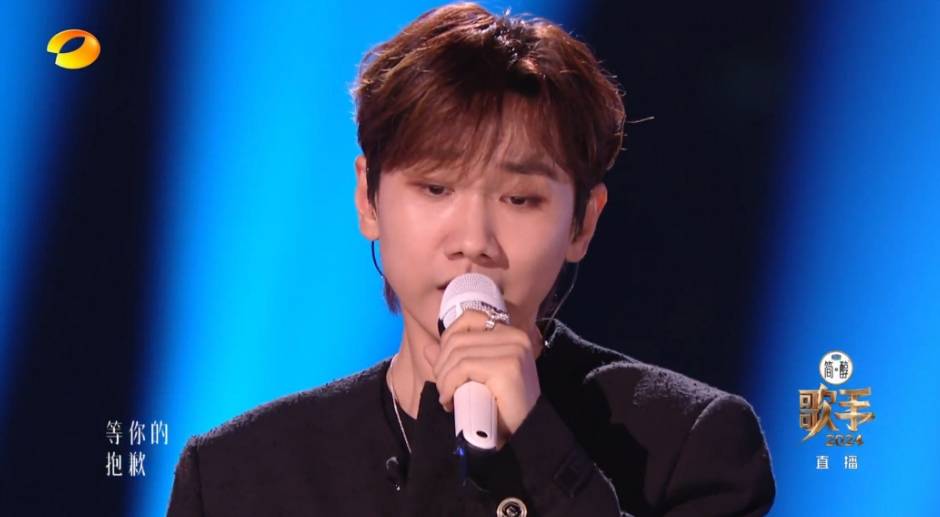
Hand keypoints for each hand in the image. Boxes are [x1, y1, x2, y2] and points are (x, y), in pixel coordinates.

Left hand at [424, 310, 540, 442]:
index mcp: (511, 333)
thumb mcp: (475, 379)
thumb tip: (428, 348)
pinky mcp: (508, 367)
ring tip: (446, 397)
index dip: (448, 339)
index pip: (470, 317)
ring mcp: (514, 349)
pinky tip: (449, 401)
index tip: (444, 367)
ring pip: (458, 354)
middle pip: (459, 338)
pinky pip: (464, 367)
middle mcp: (515, 336)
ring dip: (443, 379)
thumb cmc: (502, 408)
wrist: (525, 434)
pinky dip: (449, 384)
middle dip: (441, 365)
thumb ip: (454, 362)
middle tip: (443, 389)